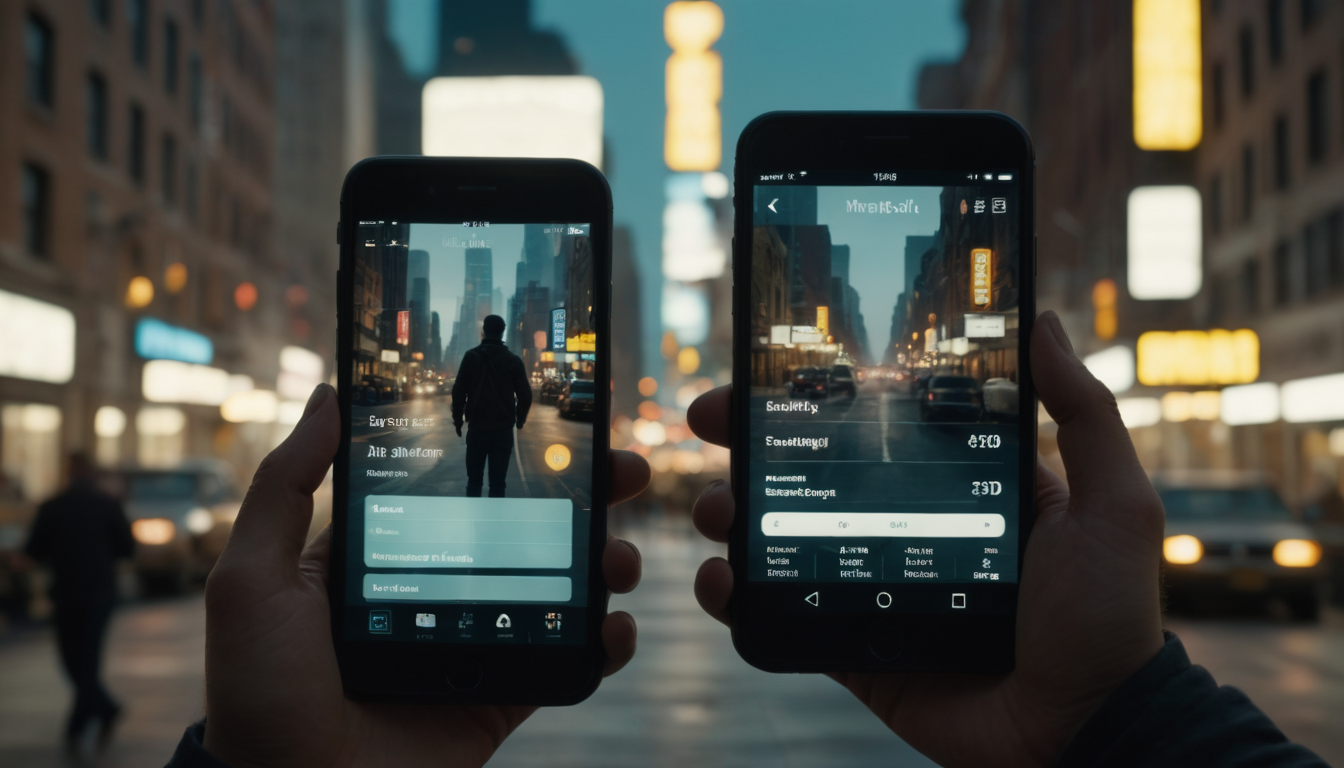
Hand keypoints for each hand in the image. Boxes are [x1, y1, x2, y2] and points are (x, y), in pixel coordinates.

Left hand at [203, 384, 650, 767]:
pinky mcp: (503, 695)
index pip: (461, 489)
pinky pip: (567, 661)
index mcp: (388, 556)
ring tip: (619, 556)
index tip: (558, 422)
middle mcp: (441, 590)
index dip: (513, 454)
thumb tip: (325, 397)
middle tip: (625, 469)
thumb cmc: (261, 689)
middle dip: (585, 495)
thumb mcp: (254, 578)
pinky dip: (606, 642)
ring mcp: (477, 643)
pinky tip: (616, 625)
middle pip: (528, 528)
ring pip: (560, 588)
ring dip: (605, 562)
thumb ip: (285, 488)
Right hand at [687, 311, 1164, 767]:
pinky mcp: (853, 646)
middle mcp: (904, 528)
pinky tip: (721, 577)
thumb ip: (1081, 414)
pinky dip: (737, 595)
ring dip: (733, 513)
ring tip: (716, 505)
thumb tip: (1044, 322)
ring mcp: (873, 588)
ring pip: (782, 538)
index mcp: (955, 488)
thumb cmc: (1106, 617)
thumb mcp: (1111, 503)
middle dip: (753, 441)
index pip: (876, 427)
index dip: (821, 396)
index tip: (773, 369)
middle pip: (813, 473)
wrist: (1084, 730)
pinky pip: (781, 613)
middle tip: (714, 418)